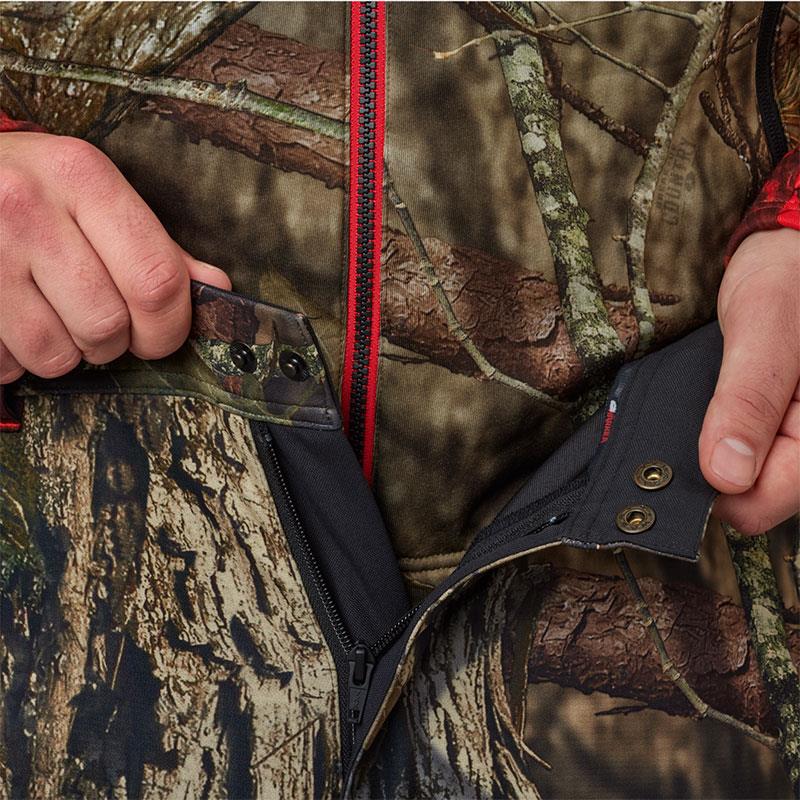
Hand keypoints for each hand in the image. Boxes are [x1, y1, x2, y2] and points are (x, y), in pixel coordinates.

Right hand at [0, 132, 230, 383]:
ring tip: (49, 317)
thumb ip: (156, 246)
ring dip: (62, 354)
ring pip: (55, 354)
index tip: (158, 334)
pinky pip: (5, 363)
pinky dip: (14, 360)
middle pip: (107, 325)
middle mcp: (27, 206)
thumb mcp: (90, 193)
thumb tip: (216, 289)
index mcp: (83, 177)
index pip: (156, 280)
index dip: (168, 327)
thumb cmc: (26, 188)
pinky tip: (10, 321)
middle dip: (112, 344)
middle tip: (99, 327)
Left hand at [699, 227, 799, 533]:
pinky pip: (741, 452)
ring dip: (713, 448)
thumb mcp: (765, 329)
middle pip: (749, 496)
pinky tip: (710, 408)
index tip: (678, 452)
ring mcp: (796, 437)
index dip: (713, 489)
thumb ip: (748, 400)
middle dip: (712, 464)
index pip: (761, 504)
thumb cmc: (792, 277)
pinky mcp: (779, 427)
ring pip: (743, 477)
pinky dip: (718, 436)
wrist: (794, 251)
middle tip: (690, 415)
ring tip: (701, 404)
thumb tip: (727, 476)